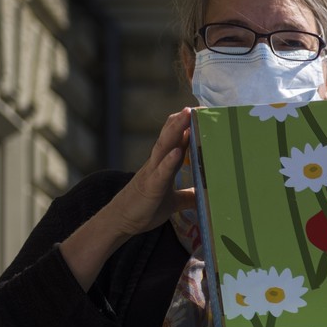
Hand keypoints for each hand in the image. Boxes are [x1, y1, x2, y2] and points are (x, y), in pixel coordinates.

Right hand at [104, 109, 198, 237]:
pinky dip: (169, 161)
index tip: (203, 112)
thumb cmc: (145, 208)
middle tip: (198, 105)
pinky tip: (179, 151)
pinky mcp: (150, 188)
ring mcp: (152, 173)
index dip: (188, 126)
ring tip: (187, 114)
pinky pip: (161, 172)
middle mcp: (157, 164)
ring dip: (176, 130)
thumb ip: (188, 195)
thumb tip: (205, 194)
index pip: (177, 140)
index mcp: (164, 165)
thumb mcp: (173, 202)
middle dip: (183, 120)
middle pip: (170, 136)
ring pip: (164, 147)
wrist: (121, 221)